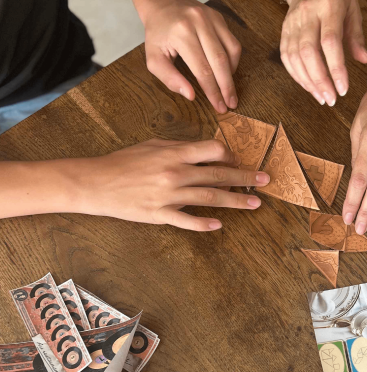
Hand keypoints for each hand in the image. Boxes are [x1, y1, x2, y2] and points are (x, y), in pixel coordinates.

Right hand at [79, 139, 269, 230]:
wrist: (97, 183)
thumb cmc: (125, 162)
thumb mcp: (153, 146)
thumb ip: (181, 148)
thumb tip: (206, 151)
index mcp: (174, 154)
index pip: (213, 151)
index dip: (230, 156)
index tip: (238, 161)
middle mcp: (175, 173)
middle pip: (218, 175)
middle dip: (245, 178)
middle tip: (265, 180)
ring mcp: (169, 195)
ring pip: (209, 198)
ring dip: (235, 201)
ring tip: (254, 203)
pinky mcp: (160, 214)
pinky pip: (186, 220)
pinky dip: (203, 224)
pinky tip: (219, 225)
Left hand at [140, 0, 241, 111]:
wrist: (161, 1)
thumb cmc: (157, 34)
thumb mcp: (153, 58)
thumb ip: (169, 78)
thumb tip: (191, 95)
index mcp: (181, 33)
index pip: (202, 70)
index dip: (212, 91)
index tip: (219, 107)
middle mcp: (199, 23)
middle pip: (219, 62)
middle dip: (226, 87)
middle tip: (231, 104)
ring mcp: (212, 18)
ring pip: (230, 52)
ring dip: (231, 75)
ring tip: (229, 90)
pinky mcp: (219, 17)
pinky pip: (233, 43)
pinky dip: (233, 61)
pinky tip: (227, 71)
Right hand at [280, 0, 366, 105]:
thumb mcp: (352, 8)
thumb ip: (357, 35)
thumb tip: (365, 60)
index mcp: (329, 6)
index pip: (330, 42)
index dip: (336, 68)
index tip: (343, 89)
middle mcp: (307, 14)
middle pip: (309, 52)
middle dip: (320, 80)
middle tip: (331, 100)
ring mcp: (292, 23)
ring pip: (295, 57)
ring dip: (308, 82)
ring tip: (322, 97)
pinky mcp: (283, 32)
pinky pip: (286, 58)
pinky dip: (297, 76)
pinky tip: (309, 87)